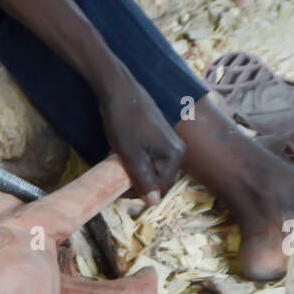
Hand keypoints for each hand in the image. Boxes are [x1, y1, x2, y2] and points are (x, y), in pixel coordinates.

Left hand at [99, 70, 184, 203]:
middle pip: (158, 178)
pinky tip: (119, 153)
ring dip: (133, 170)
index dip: (139, 194)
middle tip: (116, 176)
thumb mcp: (132, 157)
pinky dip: (134, 159)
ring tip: (116, 163)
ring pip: (151, 167)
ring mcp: (168, 141)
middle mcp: (177, 149)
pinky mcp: (158, 135)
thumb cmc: (125, 124)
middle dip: (137, 181)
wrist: (119, 91)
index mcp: (175, 156)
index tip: (118, 190)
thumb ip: (144, 180)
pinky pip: (148, 156)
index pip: (160, 188)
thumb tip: (154, 202)